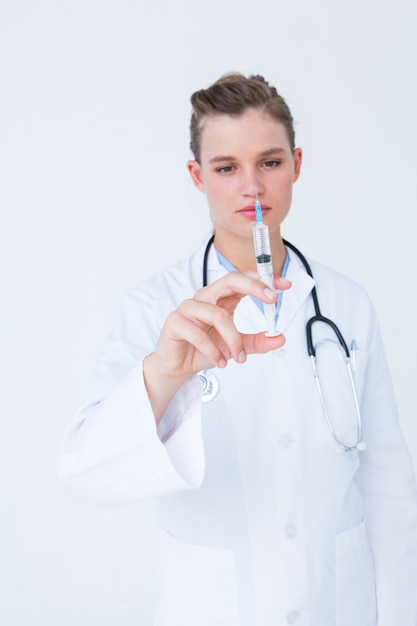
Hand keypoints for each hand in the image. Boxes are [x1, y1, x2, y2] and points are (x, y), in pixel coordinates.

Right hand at [143, 271, 290, 421]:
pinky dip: (213, 350)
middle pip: (229, 280)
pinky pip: (198, 334)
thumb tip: (280, 338)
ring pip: (218, 315)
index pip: (243, 281)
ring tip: (238, 358)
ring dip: (233, 339)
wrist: (178, 366)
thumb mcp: (236, 347)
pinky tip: (219, 361)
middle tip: (271, 299)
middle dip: (253, 287)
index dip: (263, 280)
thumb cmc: (203, 349)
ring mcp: (189, 308)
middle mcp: (205, 298)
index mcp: (221, 298)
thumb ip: (257, 342)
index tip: (284, 285)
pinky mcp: (175, 322)